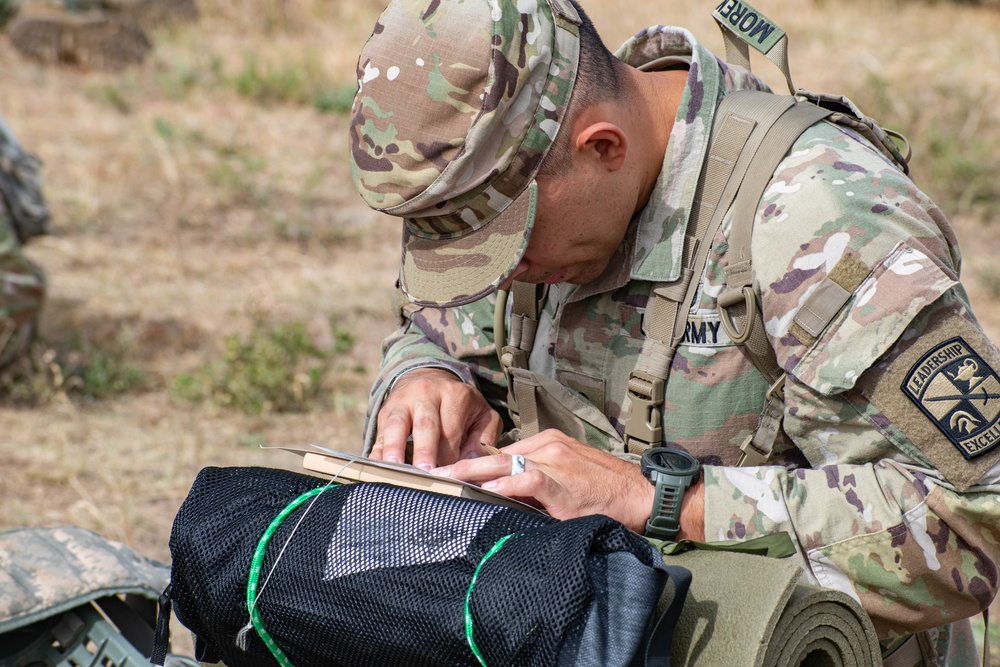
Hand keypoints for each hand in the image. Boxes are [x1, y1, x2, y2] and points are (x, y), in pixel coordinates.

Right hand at [372, 367, 502, 470]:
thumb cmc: (460, 406)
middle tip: (426, 474)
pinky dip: (378, 452)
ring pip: (396, 425)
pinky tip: (379, 469)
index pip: (451, 430)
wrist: (428, 378)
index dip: (450, 456)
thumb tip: (472, 461)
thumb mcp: (482, 414)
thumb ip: (484, 438)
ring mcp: (401, 402)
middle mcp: (426, 394)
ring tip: (396, 470)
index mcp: (454, 395)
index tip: (452, 477)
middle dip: (425, 451)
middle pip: (425, 425)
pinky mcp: (384, 413)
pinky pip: (379, 434)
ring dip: (395, 449)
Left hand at [433, 429, 705, 538]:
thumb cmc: (609, 490)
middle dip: (464, 464)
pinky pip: (525, 481)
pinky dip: (503, 485)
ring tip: (447, 481)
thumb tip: (509, 493)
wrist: (642, 494)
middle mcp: (548, 447)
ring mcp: (555, 462)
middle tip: (435, 472)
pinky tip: (483, 492)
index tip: (452, 473)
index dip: (476, 463)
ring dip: (473, 473)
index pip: (504, 451)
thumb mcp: (571, 477)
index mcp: (549, 442)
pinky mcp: (561, 483)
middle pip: (496, 453)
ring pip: (504, 463)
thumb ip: (541, 480)